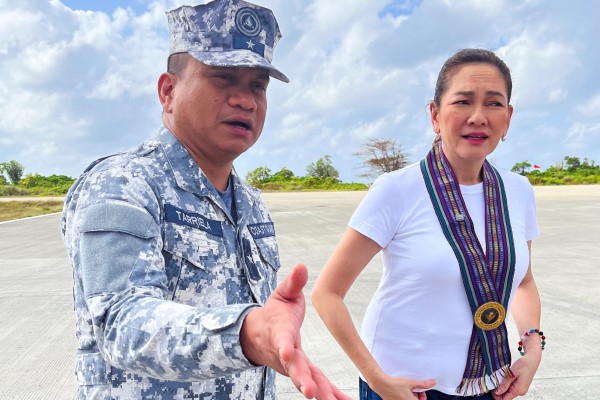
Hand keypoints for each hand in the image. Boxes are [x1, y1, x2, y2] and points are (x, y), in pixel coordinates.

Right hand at [241, 263, 350, 399]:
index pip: (281, 340)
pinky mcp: (303, 374)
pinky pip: (318, 385)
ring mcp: (293, 367)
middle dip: (302, 380)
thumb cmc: (274, 314)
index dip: (284, 347)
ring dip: (320, 393)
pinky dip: (331, 395)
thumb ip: (292, 283)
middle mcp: (285, 354)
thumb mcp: (281, 294)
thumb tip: (302, 266)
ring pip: (306, 381)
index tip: (288, 353)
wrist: (258, 337)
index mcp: (280, 332)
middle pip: (294, 369)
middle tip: (311, 393)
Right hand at [369, 373, 435, 399]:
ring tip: (406, 388)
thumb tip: (432, 383)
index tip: (421, 391)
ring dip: (409, 396)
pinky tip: (400, 390)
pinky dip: (403, 396)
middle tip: (413, 388)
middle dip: (416, 395)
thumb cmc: (395, 384)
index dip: (423, 396)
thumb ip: (423, 384)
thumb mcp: (411, 382)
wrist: (381, 383)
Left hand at [492, 353, 540, 399]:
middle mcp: (521, 392)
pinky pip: (511, 388)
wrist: (532, 360)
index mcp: (518, 390)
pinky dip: (506, 384)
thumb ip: (505, 384)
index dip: (497, 396)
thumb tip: (497, 392)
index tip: (492, 388)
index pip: (505, 399)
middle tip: (494, 381)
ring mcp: (521, 389)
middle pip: (506, 396)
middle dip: (499, 391)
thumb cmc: (523, 365)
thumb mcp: (511, 373)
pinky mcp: (521, 386)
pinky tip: (505, 378)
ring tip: (500, 378)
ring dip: (502, 387)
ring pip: (508, 392)